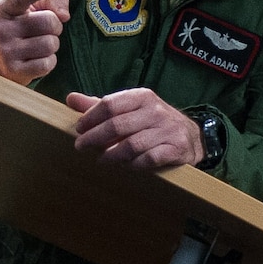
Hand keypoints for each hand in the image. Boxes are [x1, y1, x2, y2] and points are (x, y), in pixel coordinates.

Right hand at [0, 0, 70, 83]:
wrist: (4, 60)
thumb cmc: (27, 26)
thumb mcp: (37, 7)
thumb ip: (55, 0)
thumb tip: (64, 15)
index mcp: (5, 8)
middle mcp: (2, 29)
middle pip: (48, 21)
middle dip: (56, 26)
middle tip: (46, 31)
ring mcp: (7, 51)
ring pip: (50, 44)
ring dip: (53, 45)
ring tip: (41, 44)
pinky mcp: (14, 70)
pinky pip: (47, 64)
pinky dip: (49, 61)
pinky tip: (38, 59)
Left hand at [67, 89, 203, 170]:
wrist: (192, 136)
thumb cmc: (153, 122)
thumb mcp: (130, 109)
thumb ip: (101, 106)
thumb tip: (70, 98)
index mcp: (142, 97)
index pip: (110, 104)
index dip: (91, 117)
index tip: (79, 129)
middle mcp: (155, 111)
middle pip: (117, 125)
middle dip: (95, 138)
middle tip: (81, 147)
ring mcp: (167, 130)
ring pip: (131, 145)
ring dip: (111, 155)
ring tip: (100, 160)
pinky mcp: (175, 149)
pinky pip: (148, 159)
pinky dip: (133, 165)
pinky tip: (124, 166)